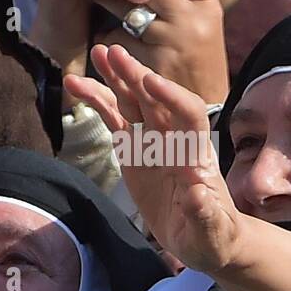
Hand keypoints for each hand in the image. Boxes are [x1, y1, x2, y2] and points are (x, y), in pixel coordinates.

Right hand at [66, 44, 241, 272]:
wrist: (207, 237)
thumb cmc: (214, 236)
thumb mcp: (211, 233)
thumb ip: (204, 215)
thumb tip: (197, 196)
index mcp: (196, 156)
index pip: (189, 115)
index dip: (171, 97)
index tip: (150, 81)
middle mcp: (175, 140)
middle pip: (156, 99)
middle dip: (136, 76)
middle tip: (114, 53)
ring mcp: (153, 142)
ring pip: (133, 102)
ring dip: (116, 78)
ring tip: (96, 53)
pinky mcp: (135, 150)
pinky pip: (115, 119)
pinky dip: (97, 102)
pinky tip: (76, 86)